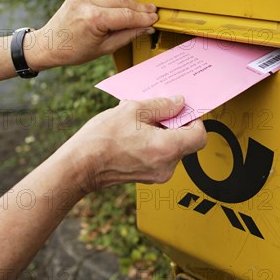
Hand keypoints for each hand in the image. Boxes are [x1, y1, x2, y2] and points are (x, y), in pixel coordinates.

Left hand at [25, 0, 157, 70]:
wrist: (50, 44)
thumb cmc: (74, 50)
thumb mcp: (105, 48)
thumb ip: (128, 35)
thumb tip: (146, 28)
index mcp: (92, 19)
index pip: (126, 15)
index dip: (143, 18)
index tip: (155, 19)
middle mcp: (86, 2)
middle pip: (122, 1)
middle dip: (139, 8)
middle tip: (152, 13)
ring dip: (129, 1)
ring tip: (141, 10)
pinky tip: (125, 5)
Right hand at [59, 96, 206, 192]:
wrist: (80, 166)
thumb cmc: (102, 140)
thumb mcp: (133, 110)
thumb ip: (161, 105)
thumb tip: (179, 103)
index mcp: (168, 149)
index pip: (199, 135)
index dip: (194, 120)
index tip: (181, 110)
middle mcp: (168, 166)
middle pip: (186, 142)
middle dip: (175, 124)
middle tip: (157, 111)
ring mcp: (158, 175)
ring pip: (173, 148)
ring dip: (163, 133)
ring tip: (139, 122)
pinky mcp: (149, 177)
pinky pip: (161, 156)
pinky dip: (154, 143)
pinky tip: (135, 134)